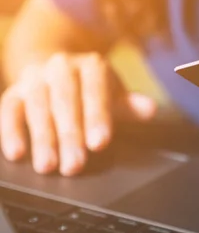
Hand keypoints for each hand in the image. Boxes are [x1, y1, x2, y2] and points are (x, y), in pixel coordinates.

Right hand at [0, 52, 156, 175]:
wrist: (56, 69)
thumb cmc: (92, 91)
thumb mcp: (114, 95)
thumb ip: (130, 105)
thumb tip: (150, 109)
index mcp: (91, 66)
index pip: (95, 90)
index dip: (97, 117)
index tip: (100, 144)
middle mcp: (61, 66)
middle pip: (64, 101)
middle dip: (69, 136)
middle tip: (74, 165)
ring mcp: (35, 78)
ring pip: (37, 107)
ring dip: (42, 139)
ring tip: (48, 166)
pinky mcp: (13, 92)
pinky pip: (8, 110)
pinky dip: (10, 131)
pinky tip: (16, 153)